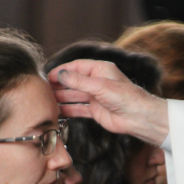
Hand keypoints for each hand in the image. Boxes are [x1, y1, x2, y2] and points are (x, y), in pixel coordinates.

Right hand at [48, 59, 168, 145]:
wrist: (139, 117)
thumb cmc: (125, 97)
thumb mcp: (100, 86)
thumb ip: (79, 81)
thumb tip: (60, 74)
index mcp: (100, 69)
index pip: (77, 66)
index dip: (62, 70)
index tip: (48, 75)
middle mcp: (97, 82)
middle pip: (74, 81)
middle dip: (59, 84)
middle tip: (44, 88)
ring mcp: (96, 96)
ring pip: (74, 95)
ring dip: (62, 97)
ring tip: (47, 100)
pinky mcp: (96, 110)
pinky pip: (78, 108)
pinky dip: (68, 109)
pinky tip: (57, 111)